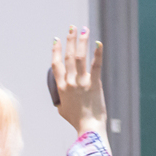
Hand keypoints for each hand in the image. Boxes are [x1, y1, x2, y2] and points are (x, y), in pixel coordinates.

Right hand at [51, 25, 106, 140]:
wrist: (88, 127)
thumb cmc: (76, 121)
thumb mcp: (62, 110)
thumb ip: (60, 101)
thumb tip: (61, 99)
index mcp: (61, 88)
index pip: (56, 65)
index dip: (56, 51)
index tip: (56, 40)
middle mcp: (70, 82)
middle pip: (68, 56)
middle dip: (70, 40)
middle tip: (72, 28)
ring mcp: (82, 82)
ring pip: (80, 57)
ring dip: (82, 41)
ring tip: (84, 29)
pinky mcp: (94, 84)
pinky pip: (96, 65)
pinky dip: (98, 53)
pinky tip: (99, 43)